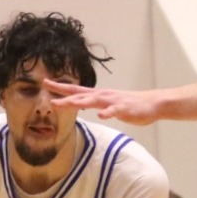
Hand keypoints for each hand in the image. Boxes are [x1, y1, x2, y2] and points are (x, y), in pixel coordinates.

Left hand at [46, 80, 163, 124]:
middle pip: (79, 94)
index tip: (45, 82)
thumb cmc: (130, 105)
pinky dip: (108, 112)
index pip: (75, 89)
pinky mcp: (124, 109)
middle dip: (63, 94)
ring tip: (65, 104)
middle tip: (48, 93)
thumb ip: (94, 103)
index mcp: (98, 95)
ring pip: (93, 101)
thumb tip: (80, 104)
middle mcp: (103, 95)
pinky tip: (101, 115)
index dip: (60, 87)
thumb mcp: (108, 103)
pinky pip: (114, 111)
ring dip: (78, 102)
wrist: (151, 104)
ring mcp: (113, 101)